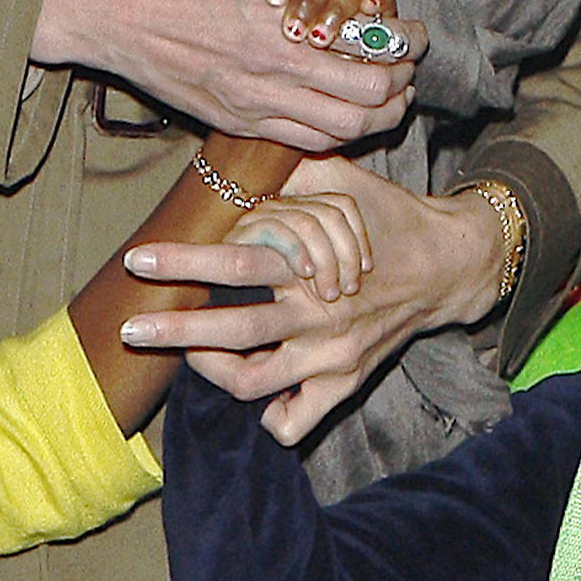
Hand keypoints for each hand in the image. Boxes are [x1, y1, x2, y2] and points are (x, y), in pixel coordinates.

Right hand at [33, 0, 421, 151]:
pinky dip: (333, 131)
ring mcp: (253, 103)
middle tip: (402, 69)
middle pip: (369, 101)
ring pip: (341, 131)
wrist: (105, 3)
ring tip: (381, 96)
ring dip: (373, 116)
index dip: (404, 46)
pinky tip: (337, 110)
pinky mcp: (231, 121)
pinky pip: (301, 140)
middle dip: (398, 85)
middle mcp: (275, 72)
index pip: (373, 51)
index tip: (412, 36)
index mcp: (286, 23)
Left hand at [121, 155, 508, 442]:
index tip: (139, 259)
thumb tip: (241, 160)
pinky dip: (268, 417)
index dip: (183, 263)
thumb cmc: (389, 216)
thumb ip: (292, 171)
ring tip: (184, 354)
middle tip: (131, 325)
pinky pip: (297, 420)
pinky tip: (249, 398)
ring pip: (254, 382)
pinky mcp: (346, 383)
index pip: (238, 265)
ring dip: (209, 371)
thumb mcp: (346, 180)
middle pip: (234, 332)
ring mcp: (331, 357)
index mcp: (313, 265)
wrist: (450, 265)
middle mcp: (319, 317)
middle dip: (174, 330)